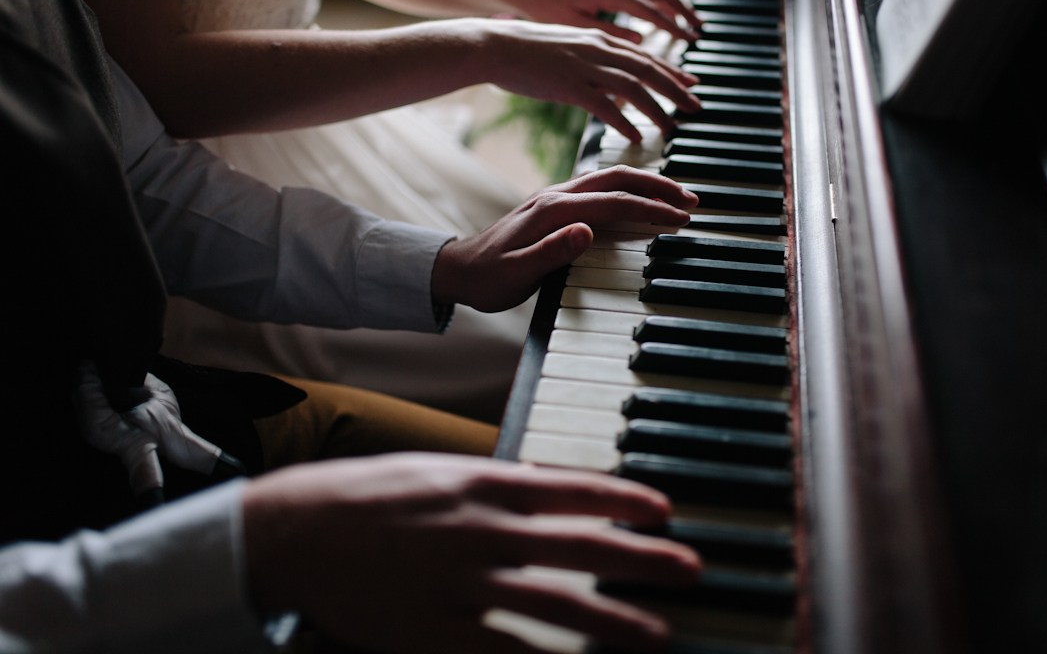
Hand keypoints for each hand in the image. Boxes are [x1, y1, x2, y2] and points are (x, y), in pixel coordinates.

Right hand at [243, 453, 700, 653]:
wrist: (296, 532)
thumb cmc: (365, 496)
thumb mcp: (435, 472)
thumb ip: (492, 485)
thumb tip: (543, 490)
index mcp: (482, 485)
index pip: (573, 489)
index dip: (625, 500)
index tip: (664, 511)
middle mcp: (483, 532)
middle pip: (581, 547)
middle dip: (643, 560)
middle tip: (690, 569)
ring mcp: (462, 585)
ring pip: (557, 606)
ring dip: (613, 620)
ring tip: (655, 632)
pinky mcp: (437, 631)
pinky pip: (504, 652)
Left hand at [432, 166, 697, 311]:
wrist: (458, 270)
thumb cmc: (487, 278)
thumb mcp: (516, 274)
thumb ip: (551, 253)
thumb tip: (586, 233)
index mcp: (551, 212)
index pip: (611, 203)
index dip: (649, 208)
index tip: (678, 218)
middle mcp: (555, 197)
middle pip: (616, 180)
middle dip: (657, 186)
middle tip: (691, 201)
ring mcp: (555, 197)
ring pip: (609, 179)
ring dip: (645, 183)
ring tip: (675, 196)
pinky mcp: (555, 205)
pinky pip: (599, 187)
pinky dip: (627, 187)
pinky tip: (639, 194)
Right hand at [470, 19, 700, 141]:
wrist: (494, 45)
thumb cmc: (526, 48)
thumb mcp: (568, 46)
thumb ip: (594, 58)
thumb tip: (611, 74)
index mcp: (600, 39)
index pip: (645, 55)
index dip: (671, 72)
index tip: (690, 85)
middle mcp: (599, 49)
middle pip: (648, 69)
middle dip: (676, 90)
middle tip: (695, 107)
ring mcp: (585, 67)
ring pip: (634, 87)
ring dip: (656, 109)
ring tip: (671, 127)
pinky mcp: (569, 85)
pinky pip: (604, 106)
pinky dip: (624, 122)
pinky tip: (635, 137)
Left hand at [501, 0, 701, 43]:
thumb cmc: (546, 10)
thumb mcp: (577, 27)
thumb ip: (610, 33)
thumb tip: (641, 40)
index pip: (650, 10)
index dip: (672, 26)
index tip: (690, 40)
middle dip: (683, 10)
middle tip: (700, 29)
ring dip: (675, 3)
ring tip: (691, 21)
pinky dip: (659, 0)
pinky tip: (665, 15)